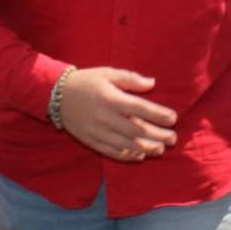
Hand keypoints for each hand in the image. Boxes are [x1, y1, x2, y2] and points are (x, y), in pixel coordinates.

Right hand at [58, 67, 178, 161]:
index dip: (159, 115)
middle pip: (137, 130)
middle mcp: (106, 118)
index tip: (173, 118)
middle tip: (173, 138)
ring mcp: (98, 132)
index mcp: (111, 99)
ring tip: (161, 149)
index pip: (140, 109)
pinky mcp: (91, 141)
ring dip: (147, 148)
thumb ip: (130, 79)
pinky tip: (140, 156)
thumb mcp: (108, 73)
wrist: (56, 96)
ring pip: (127, 145)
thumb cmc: (86, 82)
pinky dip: (128, 156)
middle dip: (158, 136)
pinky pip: (112, 152)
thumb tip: (152, 83)